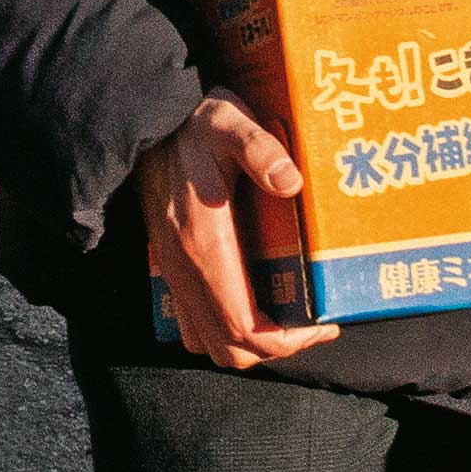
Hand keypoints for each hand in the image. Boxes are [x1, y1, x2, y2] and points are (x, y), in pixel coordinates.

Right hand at [134, 96, 332, 368]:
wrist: (147, 122)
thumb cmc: (194, 124)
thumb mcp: (229, 123)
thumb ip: (259, 149)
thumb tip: (291, 182)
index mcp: (204, 246)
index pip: (243, 326)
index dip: (287, 340)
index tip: (323, 324)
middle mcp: (184, 270)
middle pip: (228, 349)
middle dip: (275, 347)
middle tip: (313, 324)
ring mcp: (174, 272)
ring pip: (208, 342)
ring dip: (249, 343)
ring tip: (288, 318)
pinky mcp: (171, 267)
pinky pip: (193, 323)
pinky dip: (224, 329)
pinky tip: (253, 302)